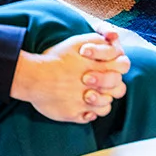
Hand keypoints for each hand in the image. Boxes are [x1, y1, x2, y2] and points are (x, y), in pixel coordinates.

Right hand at [9, 31, 129, 122]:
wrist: (32, 77)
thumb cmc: (55, 58)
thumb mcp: (77, 42)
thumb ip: (98, 39)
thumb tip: (113, 38)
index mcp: (99, 67)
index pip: (123, 67)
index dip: (117, 66)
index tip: (105, 66)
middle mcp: (95, 87)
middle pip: (119, 89)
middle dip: (111, 84)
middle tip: (95, 80)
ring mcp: (85, 103)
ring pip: (106, 106)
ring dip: (101, 100)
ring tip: (88, 94)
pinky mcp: (73, 115)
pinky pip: (90, 117)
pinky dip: (88, 112)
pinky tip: (80, 104)